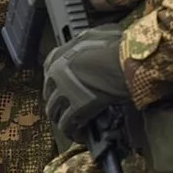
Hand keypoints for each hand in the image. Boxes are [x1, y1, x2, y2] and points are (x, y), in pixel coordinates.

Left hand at [41, 24, 131, 146]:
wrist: (124, 61)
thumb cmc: (115, 45)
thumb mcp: (96, 36)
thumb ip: (87, 42)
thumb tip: (94, 42)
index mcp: (58, 56)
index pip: (48, 73)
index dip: (55, 84)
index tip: (61, 90)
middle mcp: (56, 74)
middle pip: (49, 95)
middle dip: (56, 104)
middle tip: (66, 111)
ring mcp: (64, 92)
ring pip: (54, 112)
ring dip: (61, 120)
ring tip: (72, 126)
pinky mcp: (76, 109)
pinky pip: (68, 125)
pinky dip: (73, 132)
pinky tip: (80, 136)